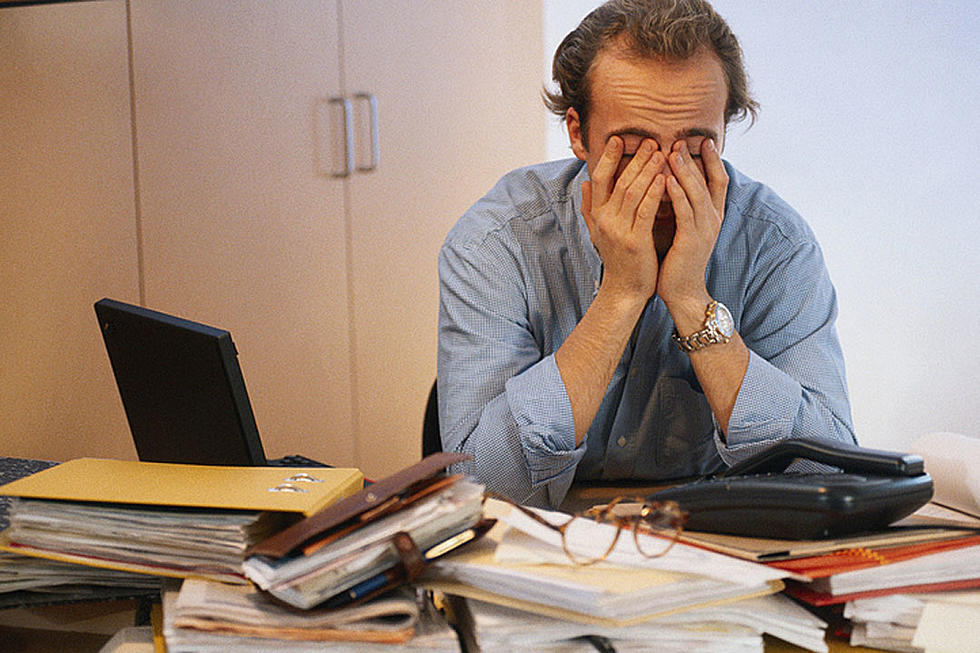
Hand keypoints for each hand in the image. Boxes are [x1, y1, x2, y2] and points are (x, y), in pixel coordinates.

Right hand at [581, 136, 666, 303]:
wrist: (624, 290)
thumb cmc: (617, 259)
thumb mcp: (598, 232)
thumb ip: (590, 207)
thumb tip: (585, 183)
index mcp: (597, 215)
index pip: (599, 179)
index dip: (607, 157)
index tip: (618, 139)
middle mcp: (605, 221)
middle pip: (620, 181)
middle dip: (635, 159)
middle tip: (649, 140)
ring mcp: (619, 231)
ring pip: (633, 192)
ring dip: (648, 170)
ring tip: (661, 153)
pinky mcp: (636, 241)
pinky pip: (646, 211)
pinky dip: (655, 192)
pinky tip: (666, 178)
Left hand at [658, 138, 727, 313]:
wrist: (682, 292)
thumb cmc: (677, 260)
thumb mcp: (682, 228)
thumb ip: (681, 206)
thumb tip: (669, 182)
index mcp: (712, 215)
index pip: (717, 180)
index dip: (712, 160)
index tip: (703, 140)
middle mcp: (713, 219)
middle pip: (708, 181)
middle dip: (694, 159)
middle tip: (680, 139)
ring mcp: (704, 229)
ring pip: (696, 192)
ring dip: (684, 171)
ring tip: (672, 151)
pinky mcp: (691, 240)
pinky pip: (685, 211)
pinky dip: (676, 193)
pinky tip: (665, 179)